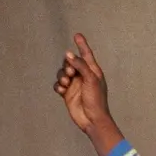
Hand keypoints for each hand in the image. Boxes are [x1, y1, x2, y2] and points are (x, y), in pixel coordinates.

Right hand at [53, 33, 123, 155]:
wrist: (92, 120)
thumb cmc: (96, 100)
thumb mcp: (91, 80)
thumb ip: (80, 65)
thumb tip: (68, 54)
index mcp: (92, 72)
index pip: (86, 55)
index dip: (81, 45)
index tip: (77, 35)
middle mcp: (83, 76)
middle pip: (69, 62)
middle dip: (67, 65)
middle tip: (71, 74)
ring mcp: (74, 85)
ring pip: (62, 73)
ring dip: (62, 76)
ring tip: (66, 84)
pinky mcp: (67, 94)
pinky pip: (58, 85)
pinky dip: (58, 86)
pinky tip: (62, 90)